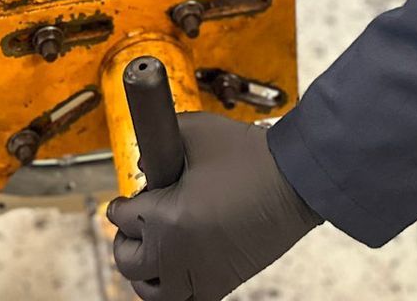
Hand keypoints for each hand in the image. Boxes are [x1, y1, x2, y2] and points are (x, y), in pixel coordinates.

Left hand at [106, 113, 320, 300]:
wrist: (296, 181)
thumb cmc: (251, 157)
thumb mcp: (196, 132)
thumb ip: (159, 142)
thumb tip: (145, 163)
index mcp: (165, 218)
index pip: (120, 218)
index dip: (123, 203)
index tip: (129, 198)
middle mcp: (177, 254)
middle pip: (129, 262)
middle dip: (127, 240)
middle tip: (137, 225)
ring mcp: (200, 274)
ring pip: (152, 292)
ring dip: (146, 273)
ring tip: (152, 253)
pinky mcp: (223, 283)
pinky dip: (176, 291)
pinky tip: (178, 271)